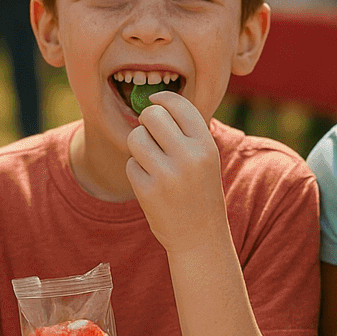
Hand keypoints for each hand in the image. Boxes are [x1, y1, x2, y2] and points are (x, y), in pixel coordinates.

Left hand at [125, 91, 225, 253]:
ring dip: (139, 145)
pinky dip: (136, 170)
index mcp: (206, 145)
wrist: (200, 237)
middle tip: (151, 133)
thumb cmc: (200, 190)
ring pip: (136, 138)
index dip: (161, 98)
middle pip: (152, 116)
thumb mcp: (205, 158)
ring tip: (152, 160)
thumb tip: (154, 101)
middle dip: (146, 121)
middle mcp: (189, 157)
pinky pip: (130, 164)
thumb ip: (185, 131)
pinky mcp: (148, 191)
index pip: (178, 104)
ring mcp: (167, 175)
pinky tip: (151, 182)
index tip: (154, 101)